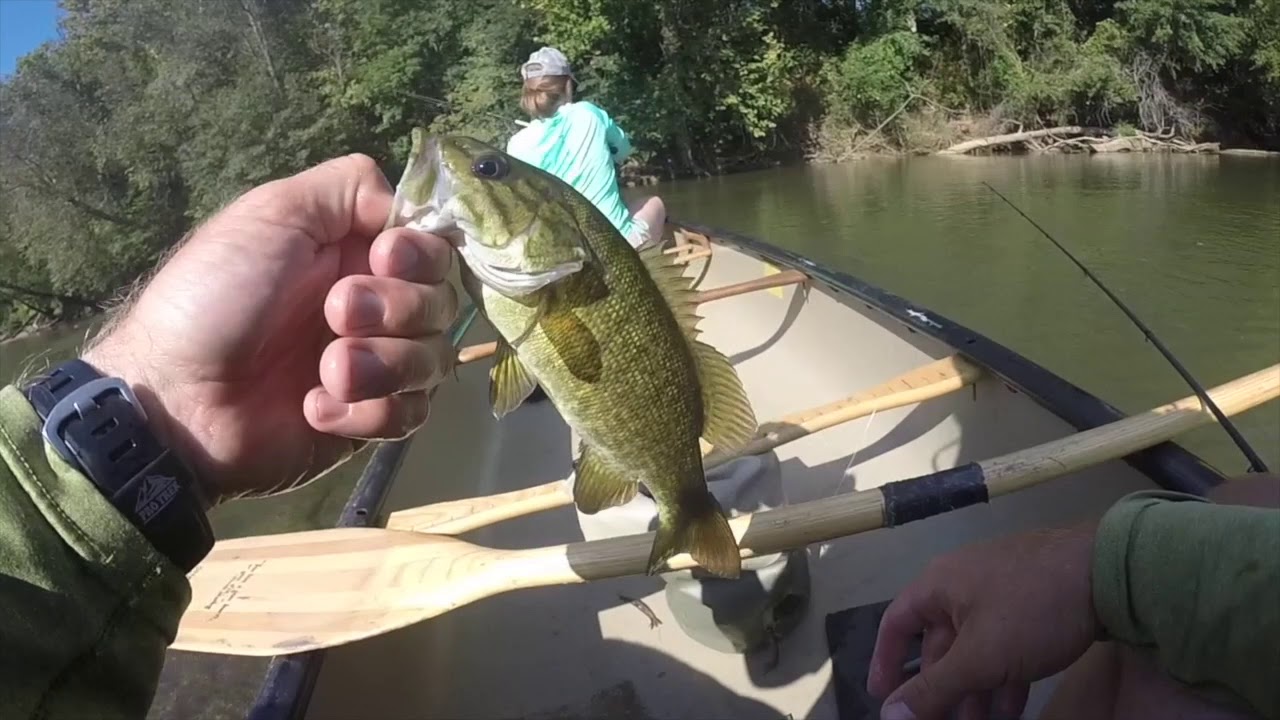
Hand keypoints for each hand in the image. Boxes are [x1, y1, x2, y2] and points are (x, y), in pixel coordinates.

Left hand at [81, 154, 457, 501]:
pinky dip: (365, 411)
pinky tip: (312, 407)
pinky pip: (409, 415)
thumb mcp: (274, 212)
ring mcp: (376, 367)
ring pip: (433, 360)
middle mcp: (377, 308)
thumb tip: (408, 211)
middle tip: (334, 314)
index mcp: (357, 255)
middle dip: (396, 309)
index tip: (385, 258)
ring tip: (324, 372)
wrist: (177, 397)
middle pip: (443, 303)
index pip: (436, 249)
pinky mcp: (369, 421)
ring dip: (380, 364)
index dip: (422, 255)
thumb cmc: (217, 296)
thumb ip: (350, 186)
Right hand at [867, 523, 1100, 719]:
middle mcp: (962, 584)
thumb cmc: (1031, 609)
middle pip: (939, 643)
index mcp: (938, 585)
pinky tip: (1013, 707)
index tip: (884, 699)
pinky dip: (1003, 676)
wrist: (1109, 571)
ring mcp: (1000, 591)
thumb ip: (933, 689)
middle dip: (942, 690)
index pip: (896, 624)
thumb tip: (887, 714)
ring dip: (974, 690)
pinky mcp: (1033, 602)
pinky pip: (1005, 644)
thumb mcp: (980, 657)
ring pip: (976, 648)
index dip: (885, 663)